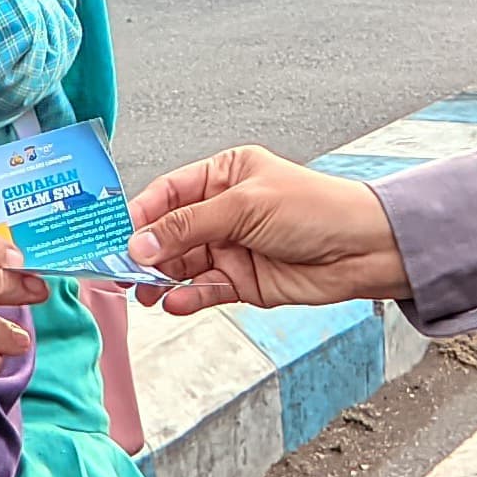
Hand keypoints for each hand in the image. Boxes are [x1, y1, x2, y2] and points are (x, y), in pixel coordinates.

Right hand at [127, 146, 405, 313]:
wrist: (362, 250)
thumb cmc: (316, 209)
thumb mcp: (245, 206)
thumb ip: (189, 226)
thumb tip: (141, 243)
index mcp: (224, 174)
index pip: (168, 193)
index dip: (140, 215)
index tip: (114, 236)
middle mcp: (223, 210)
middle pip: (169, 233)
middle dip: (145, 253)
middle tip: (119, 272)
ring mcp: (231, 247)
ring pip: (182, 265)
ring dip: (161, 279)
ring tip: (144, 293)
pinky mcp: (242, 281)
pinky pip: (203, 289)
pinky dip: (187, 297)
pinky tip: (174, 302)